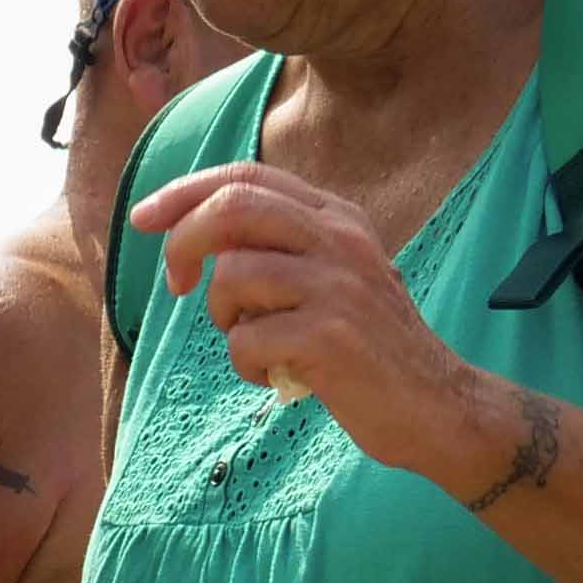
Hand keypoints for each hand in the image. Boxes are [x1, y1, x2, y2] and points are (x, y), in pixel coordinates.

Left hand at [134, 161, 514, 488]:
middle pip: (233, 207)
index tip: (144, 218)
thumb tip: (198, 235)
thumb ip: (283, 248)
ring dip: (225, 319)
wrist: (438, 405)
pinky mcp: (330, 336)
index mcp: (338, 218)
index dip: (186, 191)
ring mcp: (337, 285)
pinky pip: (246, 340)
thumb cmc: (370, 347)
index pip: (249, 177)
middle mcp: (340, 240)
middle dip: (184, 242)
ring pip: (233, 275)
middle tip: (175, 284)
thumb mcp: (336, 277)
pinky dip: (247, 365)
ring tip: (257, 342)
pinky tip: (279, 375)